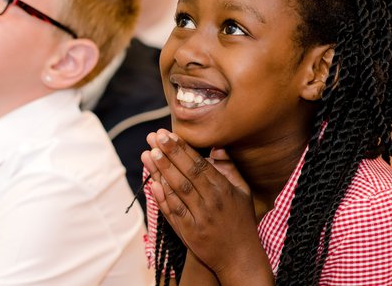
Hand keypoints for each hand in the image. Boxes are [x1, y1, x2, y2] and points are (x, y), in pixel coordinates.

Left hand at [142, 129, 271, 282]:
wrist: (239, 257)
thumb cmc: (241, 220)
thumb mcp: (242, 192)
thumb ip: (229, 169)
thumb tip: (217, 146)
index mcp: (224, 189)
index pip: (200, 165)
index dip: (183, 149)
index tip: (169, 134)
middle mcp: (212, 201)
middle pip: (187, 174)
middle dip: (170, 154)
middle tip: (154, 136)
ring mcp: (200, 217)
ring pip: (178, 190)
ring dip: (162, 171)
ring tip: (149, 153)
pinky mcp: (189, 232)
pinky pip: (173, 211)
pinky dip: (162, 197)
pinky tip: (152, 182)